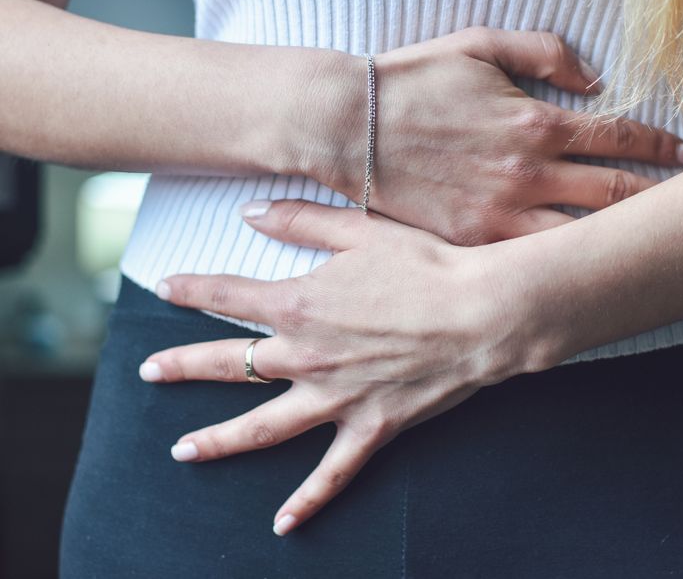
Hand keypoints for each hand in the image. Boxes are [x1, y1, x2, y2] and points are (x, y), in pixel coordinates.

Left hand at [140, 200, 542, 535]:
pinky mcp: (370, 427)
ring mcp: (335, 398)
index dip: (192, 289)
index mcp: (300, 304)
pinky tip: (282, 523)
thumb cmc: (425, 266)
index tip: (165, 287)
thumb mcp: (360, 230)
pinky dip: (307, 500)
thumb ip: (300, 220)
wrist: (480, 314)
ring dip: (218, 440)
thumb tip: (249, 212)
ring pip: (261, 427)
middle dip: (183, 366)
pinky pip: (332, 472)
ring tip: (183, 451)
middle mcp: (306, 356)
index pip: (228, 294)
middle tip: (149, 372)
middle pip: (228, 365)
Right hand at [298, 26, 682, 245]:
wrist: (347, 127)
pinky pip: (531, 258)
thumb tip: (595, 77)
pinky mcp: (473, 241)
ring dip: (620, 239)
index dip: (660, 145)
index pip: (618, 137)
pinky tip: (587, 270)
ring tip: (651, 244)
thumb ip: (545, 53)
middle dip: (659, 198)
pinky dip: (564, 263)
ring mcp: (502, 214)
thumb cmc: (413, 81)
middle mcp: (529, 174)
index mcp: (536, 123)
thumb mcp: (480, 45)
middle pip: (614, 193)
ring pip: (581, 235)